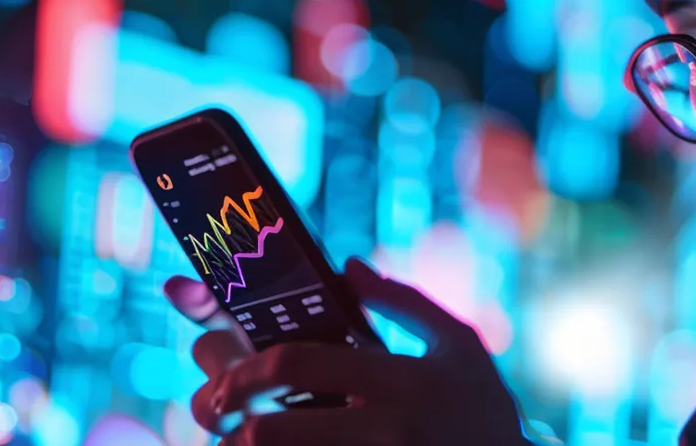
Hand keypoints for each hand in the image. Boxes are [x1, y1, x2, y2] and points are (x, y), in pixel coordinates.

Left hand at [163, 257, 528, 445]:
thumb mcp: (459, 346)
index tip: (224, 371)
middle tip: (212, 411)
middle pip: (272, 429)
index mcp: (402, 381)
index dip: (245, 365)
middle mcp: (388, 431)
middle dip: (227, 417)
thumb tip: (349, 267)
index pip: (299, 361)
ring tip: (236, 436)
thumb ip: (405, 303)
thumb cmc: (483, 411)